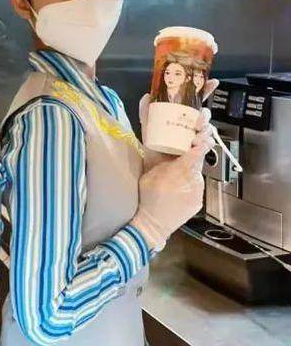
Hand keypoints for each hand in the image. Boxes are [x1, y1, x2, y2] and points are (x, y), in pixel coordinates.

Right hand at [130, 129, 214, 249]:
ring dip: (192, 165)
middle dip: (199, 145)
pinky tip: (180, 181)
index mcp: (179, 171)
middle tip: (198, 134)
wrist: (152, 226)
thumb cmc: (147, 198)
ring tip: (182, 162)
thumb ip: (154, 152)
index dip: (202, 138)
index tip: (204, 126)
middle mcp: (193, 181)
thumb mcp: (147, 172)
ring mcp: (198, 192)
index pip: (197, 151)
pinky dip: (190, 180)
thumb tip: (151, 129)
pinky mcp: (199, 200)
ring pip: (197, 172)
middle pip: (199, 159)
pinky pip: (196, 184)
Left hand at [139, 78, 218, 170]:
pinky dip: (203, 145)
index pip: (196, 103)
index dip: (206, 91)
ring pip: (207, 130)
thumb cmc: (156, 153)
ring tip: (195, 135)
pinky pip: (206, 147)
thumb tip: (147, 96)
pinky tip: (197, 146)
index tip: (212, 82)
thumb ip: (146, 113)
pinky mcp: (200, 156)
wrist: (159, 178)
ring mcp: (197, 142)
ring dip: (203, 130)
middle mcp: (191, 130)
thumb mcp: (148, 131)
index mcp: (181, 120)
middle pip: (204, 116)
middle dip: (204, 115)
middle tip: (198, 119)